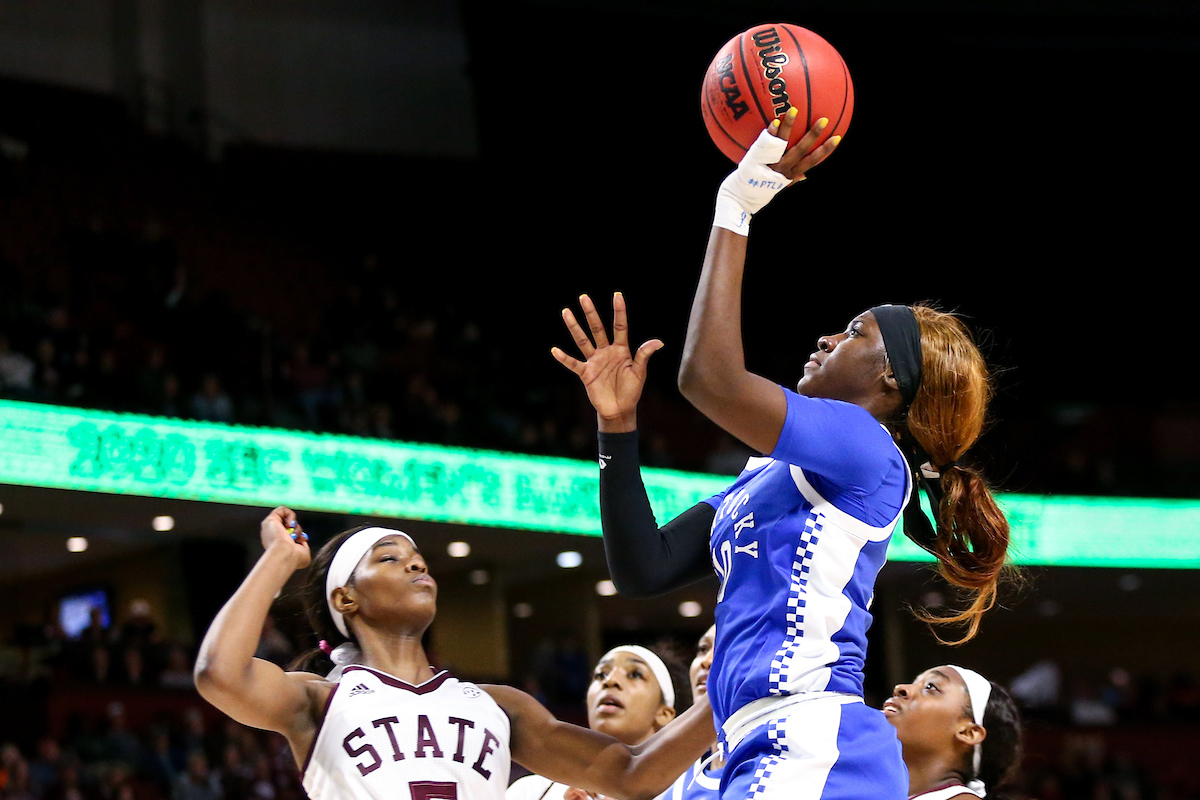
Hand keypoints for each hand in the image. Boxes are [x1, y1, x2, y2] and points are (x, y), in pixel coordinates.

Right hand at [260, 506, 309, 568]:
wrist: (286, 555)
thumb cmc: (294, 558)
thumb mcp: (303, 554)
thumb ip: (303, 546)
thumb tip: (303, 542)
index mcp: (277, 545)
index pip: (288, 535)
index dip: (298, 535)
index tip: (302, 540)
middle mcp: (272, 536)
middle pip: (288, 526)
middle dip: (297, 530)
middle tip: (298, 536)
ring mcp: (270, 528)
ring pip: (286, 518)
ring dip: (294, 524)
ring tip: (293, 532)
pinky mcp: (270, 520)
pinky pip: (282, 510)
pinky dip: (290, 515)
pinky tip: (291, 525)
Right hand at [551, 292, 662, 432]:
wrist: (619, 410)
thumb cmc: (631, 391)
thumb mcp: (639, 373)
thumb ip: (644, 356)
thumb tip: (659, 342)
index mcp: (621, 350)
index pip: (620, 326)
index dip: (619, 311)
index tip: (617, 295)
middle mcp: (606, 351)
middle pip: (597, 328)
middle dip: (591, 313)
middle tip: (583, 297)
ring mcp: (595, 361)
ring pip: (582, 340)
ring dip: (574, 327)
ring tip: (566, 312)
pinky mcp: (586, 373)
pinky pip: (573, 363)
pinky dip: (564, 358)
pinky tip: (555, 350)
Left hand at [712, 111, 840, 234]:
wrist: (739, 198)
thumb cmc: (759, 191)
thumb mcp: (778, 187)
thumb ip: (791, 180)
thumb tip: (806, 176)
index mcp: (790, 175)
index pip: (812, 161)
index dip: (825, 151)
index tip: (837, 138)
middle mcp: (782, 169)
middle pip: (801, 151)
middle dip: (814, 136)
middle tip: (824, 120)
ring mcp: (769, 165)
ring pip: (783, 144)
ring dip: (789, 126)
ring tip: (794, 110)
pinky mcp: (756, 162)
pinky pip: (764, 145)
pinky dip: (770, 134)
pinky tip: (773, 121)